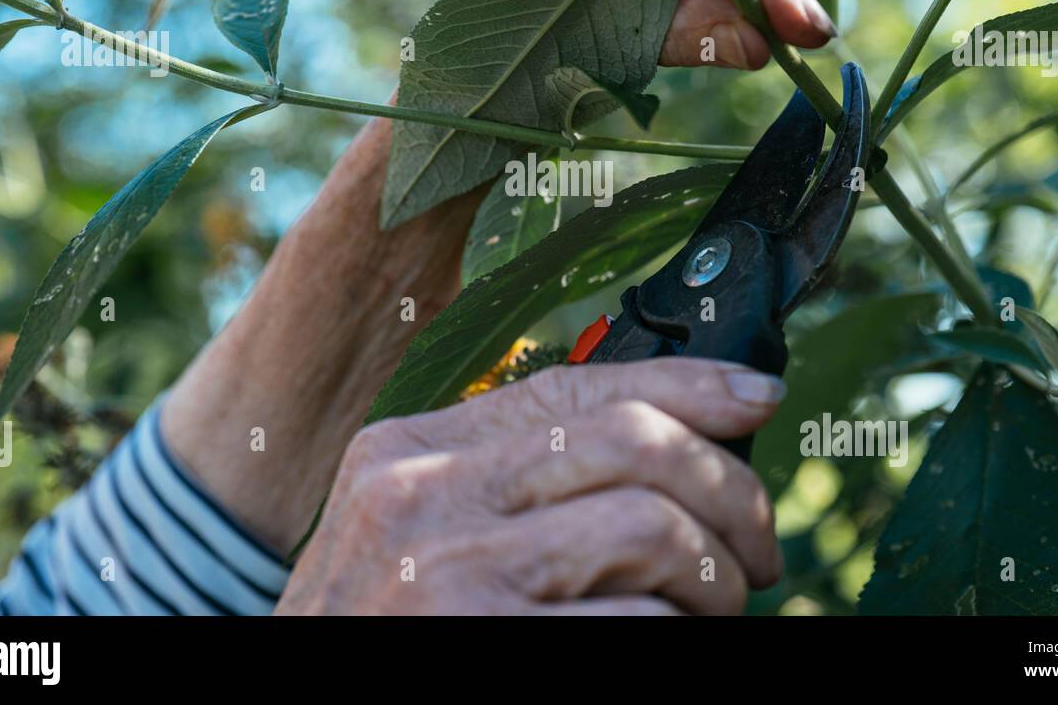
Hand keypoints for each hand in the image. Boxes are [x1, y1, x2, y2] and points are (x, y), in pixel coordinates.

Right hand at [275, 358, 785, 614]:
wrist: (299, 699)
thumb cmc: (386, 632)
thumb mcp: (420, 539)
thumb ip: (515, 485)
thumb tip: (665, 446)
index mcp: (409, 451)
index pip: (572, 386)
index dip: (685, 384)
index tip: (755, 396)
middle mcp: (419, 495)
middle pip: (632, 442)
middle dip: (730, 490)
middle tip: (758, 548)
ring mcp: (444, 574)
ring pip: (652, 525)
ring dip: (716, 576)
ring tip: (715, 610)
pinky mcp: (480, 641)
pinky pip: (638, 622)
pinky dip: (677, 636)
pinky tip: (667, 645)